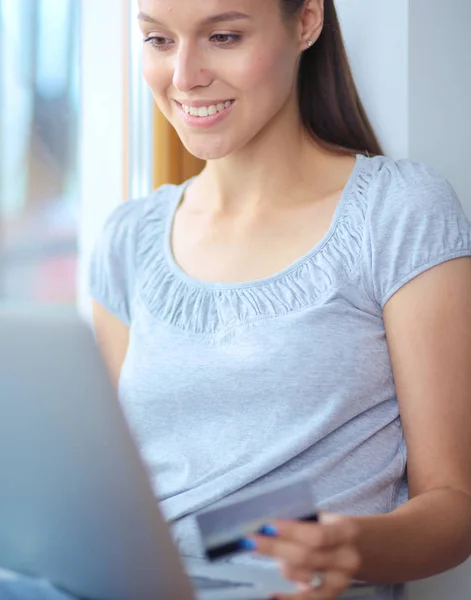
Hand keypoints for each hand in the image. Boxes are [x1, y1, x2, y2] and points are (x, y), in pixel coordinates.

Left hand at [246, 513, 360, 598]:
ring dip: (280, 564)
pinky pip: (310, 599)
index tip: (267, 525)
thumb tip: (267, 518)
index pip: (317, 534)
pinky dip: (289, 598)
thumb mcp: (322, 517)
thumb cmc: (329, 527)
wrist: (355, 547)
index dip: (291, 531)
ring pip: (304, 576)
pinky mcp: (333, 594)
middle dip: (275, 547)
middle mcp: (347, 557)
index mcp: (346, 531)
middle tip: (250, 540)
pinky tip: (272, 594)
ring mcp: (341, 579)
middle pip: (307, 556)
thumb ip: (300, 519)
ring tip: (260, 551)